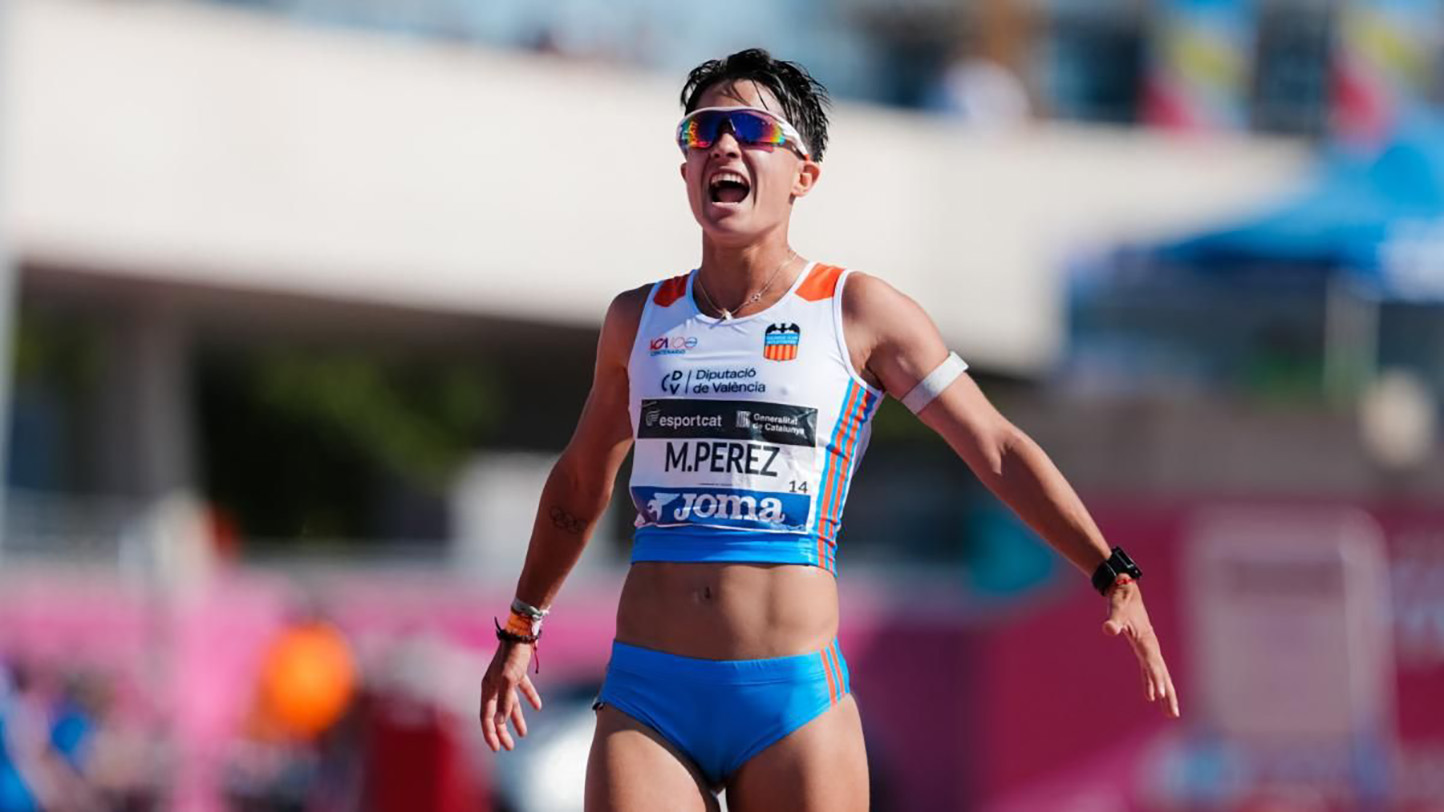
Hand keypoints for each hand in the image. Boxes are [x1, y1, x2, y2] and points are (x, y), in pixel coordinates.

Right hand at [479, 641, 543, 750]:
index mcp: (488, 689)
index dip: (490, 733)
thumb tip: (500, 721)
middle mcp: (494, 685)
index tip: (496, 749)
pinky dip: (529, 698)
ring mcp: (505, 679)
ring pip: (510, 705)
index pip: (486, 717)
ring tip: (523, 734)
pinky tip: (538, 707)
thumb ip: (505, 701)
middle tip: (509, 747)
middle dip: (502, 731)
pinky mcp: (517, 673)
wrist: (521, 633)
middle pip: (497, 714)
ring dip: (516, 719)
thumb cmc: (512, 656)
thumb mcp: (509, 679)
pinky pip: (522, 690)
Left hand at [1102, 580, 1179, 717]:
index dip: (1156, 678)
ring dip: (1163, 692)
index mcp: (1145, 639)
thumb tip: (1108, 629)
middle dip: (1168, 694)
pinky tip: (1150, 696)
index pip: (1152, 663)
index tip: (1160, 695)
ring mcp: (1148, 646)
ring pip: (1159, 674)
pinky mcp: (1141, 646)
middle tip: (1173, 714)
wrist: (1124, 586)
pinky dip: (1150, 682)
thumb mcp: (1115, 607)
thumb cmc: (1120, 597)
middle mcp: (1150, 645)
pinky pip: (1148, 669)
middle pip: (1162, 673)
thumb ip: (1113, 619)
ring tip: (1169, 712)